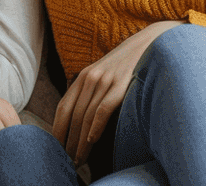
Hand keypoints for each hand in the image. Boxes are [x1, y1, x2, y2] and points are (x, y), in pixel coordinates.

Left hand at [53, 20, 181, 162]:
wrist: (150, 44)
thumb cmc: (127, 65)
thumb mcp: (104, 74)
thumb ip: (92, 92)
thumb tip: (82, 120)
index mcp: (83, 77)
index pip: (63, 107)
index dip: (58, 129)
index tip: (55, 147)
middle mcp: (90, 78)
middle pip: (73, 115)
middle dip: (68, 140)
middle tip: (66, 160)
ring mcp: (105, 81)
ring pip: (86, 115)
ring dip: (80, 140)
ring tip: (79, 159)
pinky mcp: (120, 84)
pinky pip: (103, 108)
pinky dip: (96, 126)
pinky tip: (92, 140)